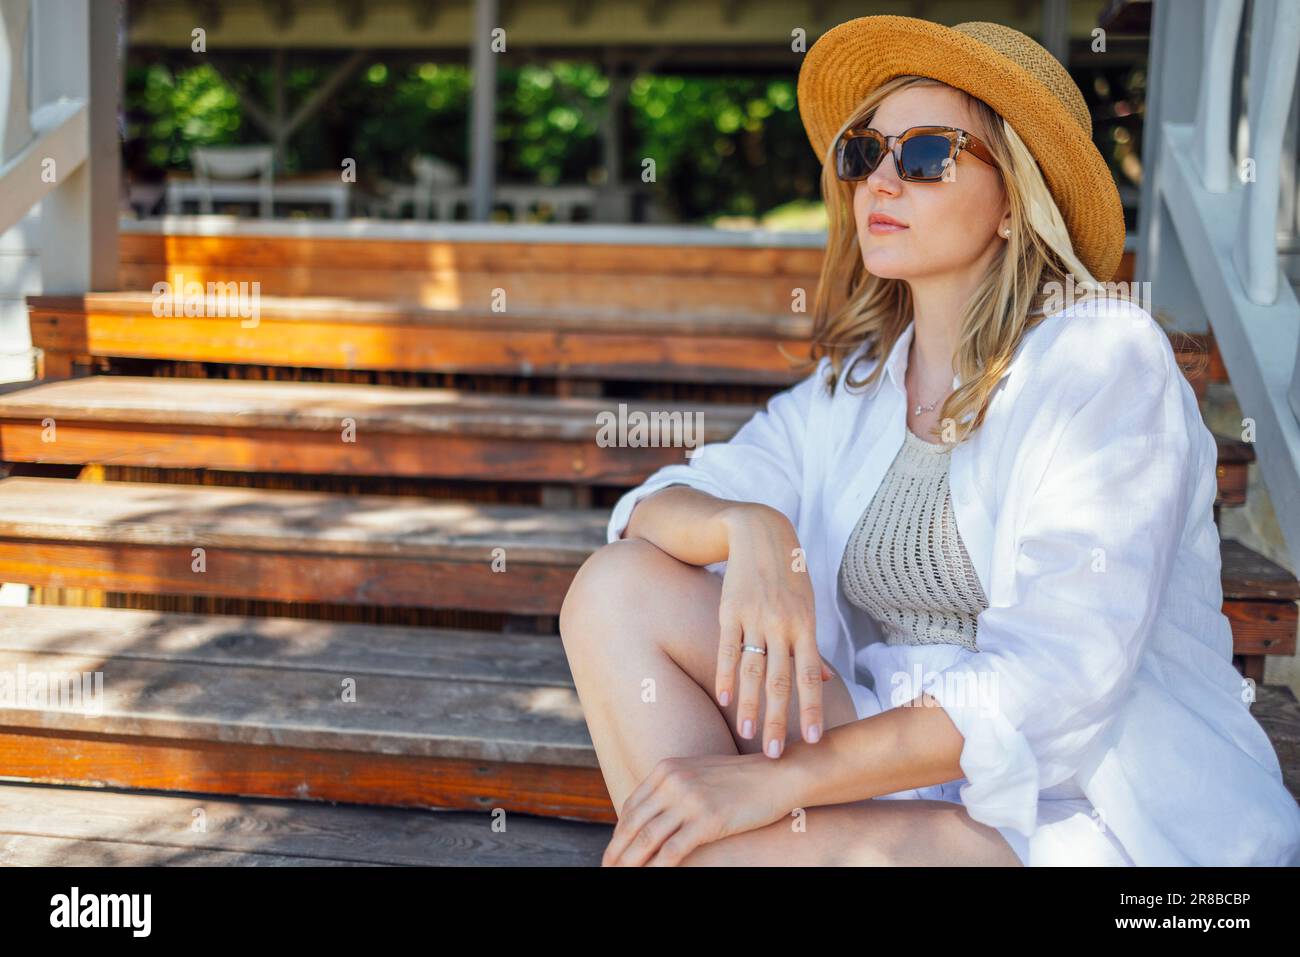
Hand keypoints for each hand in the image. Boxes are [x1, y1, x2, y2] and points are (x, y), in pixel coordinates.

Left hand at [601, 752, 790, 865]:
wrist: (777, 774)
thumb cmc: (741, 779)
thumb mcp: (699, 775)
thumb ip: (674, 789)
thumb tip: (653, 817)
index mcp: (667, 769)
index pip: (632, 805)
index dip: (620, 831)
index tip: (614, 850)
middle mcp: (673, 781)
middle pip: (633, 822)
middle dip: (617, 850)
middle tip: (607, 868)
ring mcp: (689, 799)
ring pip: (647, 838)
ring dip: (630, 862)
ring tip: (620, 875)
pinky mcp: (707, 820)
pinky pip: (672, 850)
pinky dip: (657, 868)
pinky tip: (651, 876)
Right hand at [715, 504, 827, 756]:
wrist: (760, 533)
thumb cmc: (788, 576)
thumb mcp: (806, 606)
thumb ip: (811, 645)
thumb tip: (825, 679)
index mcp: (805, 625)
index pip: (809, 675)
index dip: (811, 708)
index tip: (813, 740)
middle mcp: (782, 624)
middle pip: (780, 679)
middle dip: (779, 718)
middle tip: (776, 753)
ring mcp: (754, 617)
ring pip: (752, 669)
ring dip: (749, 704)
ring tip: (747, 734)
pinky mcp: (729, 610)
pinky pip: (727, 648)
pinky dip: (725, 675)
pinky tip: (723, 698)